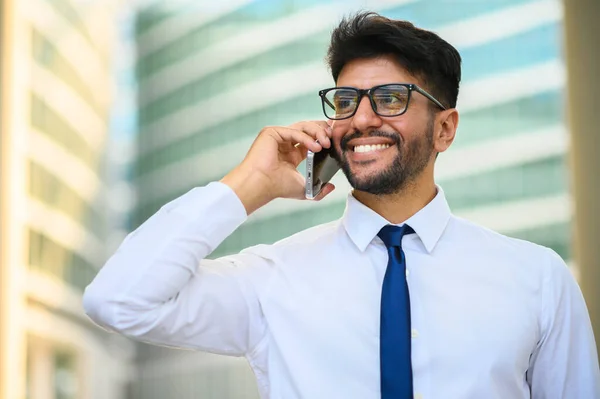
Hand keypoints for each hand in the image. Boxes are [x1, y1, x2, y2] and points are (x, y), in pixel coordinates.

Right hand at [221, 121, 335, 214]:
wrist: (261, 185)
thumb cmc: (277, 188)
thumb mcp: (305, 190)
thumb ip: (319, 190)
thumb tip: (331, 187)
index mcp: (291, 154)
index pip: (311, 140)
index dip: (323, 138)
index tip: (334, 140)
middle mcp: (285, 144)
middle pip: (307, 129)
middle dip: (322, 131)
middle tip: (332, 137)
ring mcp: (278, 137)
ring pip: (302, 126)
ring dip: (317, 132)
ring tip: (326, 142)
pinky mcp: (271, 132)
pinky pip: (293, 131)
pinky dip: (306, 137)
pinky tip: (315, 146)